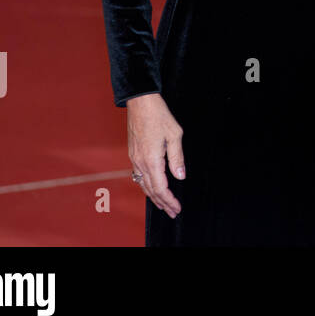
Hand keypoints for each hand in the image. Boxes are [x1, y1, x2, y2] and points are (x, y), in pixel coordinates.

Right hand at [126, 92, 184, 218]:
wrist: (140, 103)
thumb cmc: (159, 116)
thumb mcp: (175, 135)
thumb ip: (177, 158)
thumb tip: (180, 176)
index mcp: (151, 160)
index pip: (160, 188)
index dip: (169, 200)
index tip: (177, 208)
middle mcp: (140, 162)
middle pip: (150, 190)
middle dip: (162, 203)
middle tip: (173, 212)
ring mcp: (134, 159)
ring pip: (143, 184)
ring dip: (153, 197)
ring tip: (163, 205)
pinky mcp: (133, 154)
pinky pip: (139, 176)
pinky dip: (146, 186)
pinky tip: (152, 188)